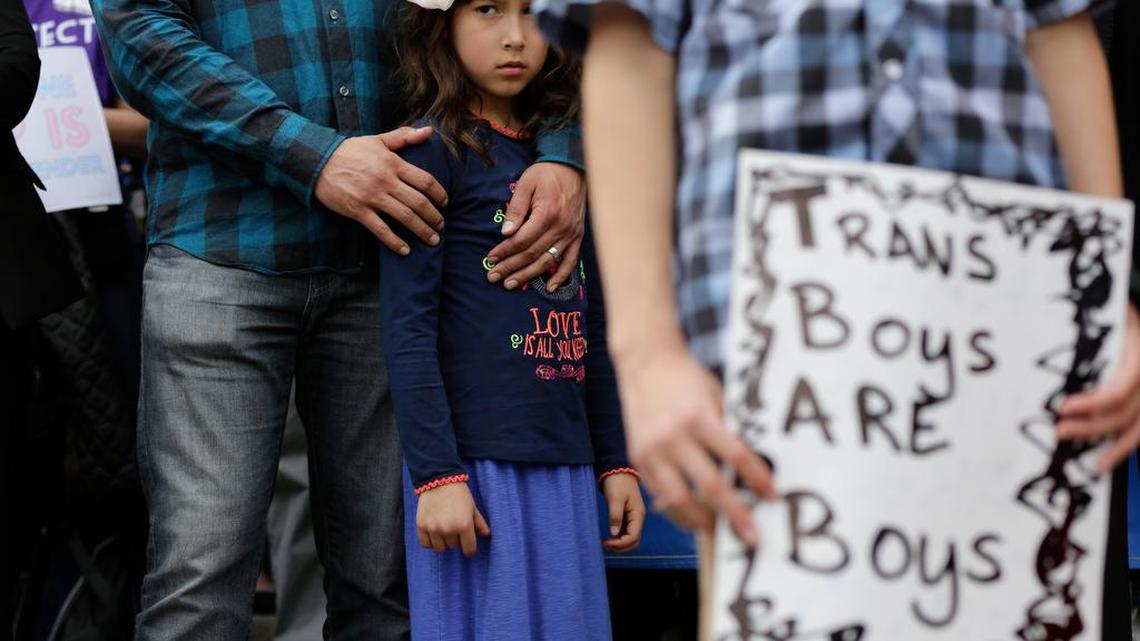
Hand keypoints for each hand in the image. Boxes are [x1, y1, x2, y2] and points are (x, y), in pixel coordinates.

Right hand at [314, 126, 447, 254]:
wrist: (319, 162)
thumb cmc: (351, 151)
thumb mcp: (378, 140)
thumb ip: (405, 136)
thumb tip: (429, 131)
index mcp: (393, 163)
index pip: (425, 180)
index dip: (439, 194)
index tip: (445, 203)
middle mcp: (385, 181)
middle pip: (418, 202)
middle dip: (434, 217)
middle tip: (441, 226)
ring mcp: (372, 197)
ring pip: (404, 217)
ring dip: (422, 231)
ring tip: (433, 240)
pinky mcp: (358, 211)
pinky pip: (380, 230)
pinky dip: (394, 242)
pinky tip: (406, 250)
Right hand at [416, 482, 490, 556]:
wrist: (438, 480)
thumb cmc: (459, 494)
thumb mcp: (473, 507)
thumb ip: (480, 523)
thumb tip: (486, 535)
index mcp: (464, 525)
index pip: (469, 550)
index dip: (470, 548)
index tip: (468, 544)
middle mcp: (449, 529)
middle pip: (454, 547)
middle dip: (456, 539)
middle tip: (455, 526)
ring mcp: (434, 528)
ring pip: (440, 548)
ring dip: (443, 542)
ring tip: (444, 529)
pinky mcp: (421, 526)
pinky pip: (426, 544)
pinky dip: (430, 541)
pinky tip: (434, 532)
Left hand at [486, 162, 584, 290]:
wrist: (573, 167)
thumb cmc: (546, 174)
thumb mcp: (526, 184)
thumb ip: (516, 209)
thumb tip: (506, 233)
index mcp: (547, 214)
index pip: (521, 240)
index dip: (504, 252)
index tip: (490, 259)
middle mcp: (561, 227)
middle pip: (532, 254)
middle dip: (510, 267)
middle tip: (493, 277)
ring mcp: (571, 233)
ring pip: (547, 261)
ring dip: (528, 275)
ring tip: (510, 284)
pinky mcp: (577, 236)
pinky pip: (570, 260)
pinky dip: (561, 276)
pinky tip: (548, 287)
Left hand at [601, 473, 644, 552]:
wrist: (618, 470)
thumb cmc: (617, 482)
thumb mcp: (615, 498)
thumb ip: (615, 515)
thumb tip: (614, 533)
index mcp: (638, 514)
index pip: (633, 536)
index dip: (621, 543)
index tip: (607, 542)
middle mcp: (639, 518)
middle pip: (634, 541)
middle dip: (621, 546)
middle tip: (605, 544)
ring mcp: (635, 518)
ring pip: (631, 538)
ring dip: (620, 543)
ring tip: (605, 543)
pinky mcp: (629, 516)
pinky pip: (627, 532)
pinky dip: (619, 537)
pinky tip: (610, 537)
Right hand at [617, 341, 775, 546]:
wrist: (646, 362)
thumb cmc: (688, 379)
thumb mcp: (715, 396)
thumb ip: (729, 430)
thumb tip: (753, 467)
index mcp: (699, 417)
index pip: (736, 457)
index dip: (758, 480)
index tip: (773, 498)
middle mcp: (673, 436)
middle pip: (710, 486)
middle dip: (735, 514)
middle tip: (752, 536)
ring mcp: (652, 449)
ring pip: (678, 500)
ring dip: (701, 521)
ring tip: (718, 531)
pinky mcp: (637, 457)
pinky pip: (658, 494)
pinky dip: (676, 510)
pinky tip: (692, 517)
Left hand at [1057, 304, 1139, 472]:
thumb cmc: (1122, 307)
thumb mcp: (1108, 313)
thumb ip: (1086, 331)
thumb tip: (1039, 333)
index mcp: (1137, 358)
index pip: (1119, 392)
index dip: (1092, 405)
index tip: (1063, 408)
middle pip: (1125, 413)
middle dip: (1092, 427)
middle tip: (1060, 432)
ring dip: (1118, 447)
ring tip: (1098, 466)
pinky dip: (1129, 441)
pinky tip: (1113, 455)